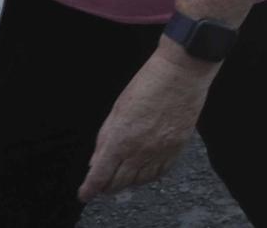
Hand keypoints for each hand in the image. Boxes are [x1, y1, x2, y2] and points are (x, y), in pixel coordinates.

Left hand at [78, 45, 215, 202]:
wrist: (181, 73)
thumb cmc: (148, 84)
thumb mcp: (117, 109)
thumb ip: (105, 137)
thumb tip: (96, 160)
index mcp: (120, 139)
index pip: (100, 176)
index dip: (89, 189)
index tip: (85, 194)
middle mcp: (139, 150)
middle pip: (118, 183)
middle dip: (107, 187)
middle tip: (103, 184)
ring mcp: (160, 151)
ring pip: (139, 181)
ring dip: (128, 182)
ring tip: (123, 176)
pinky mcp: (177, 148)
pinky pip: (160, 172)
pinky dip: (149, 176)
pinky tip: (144, 170)